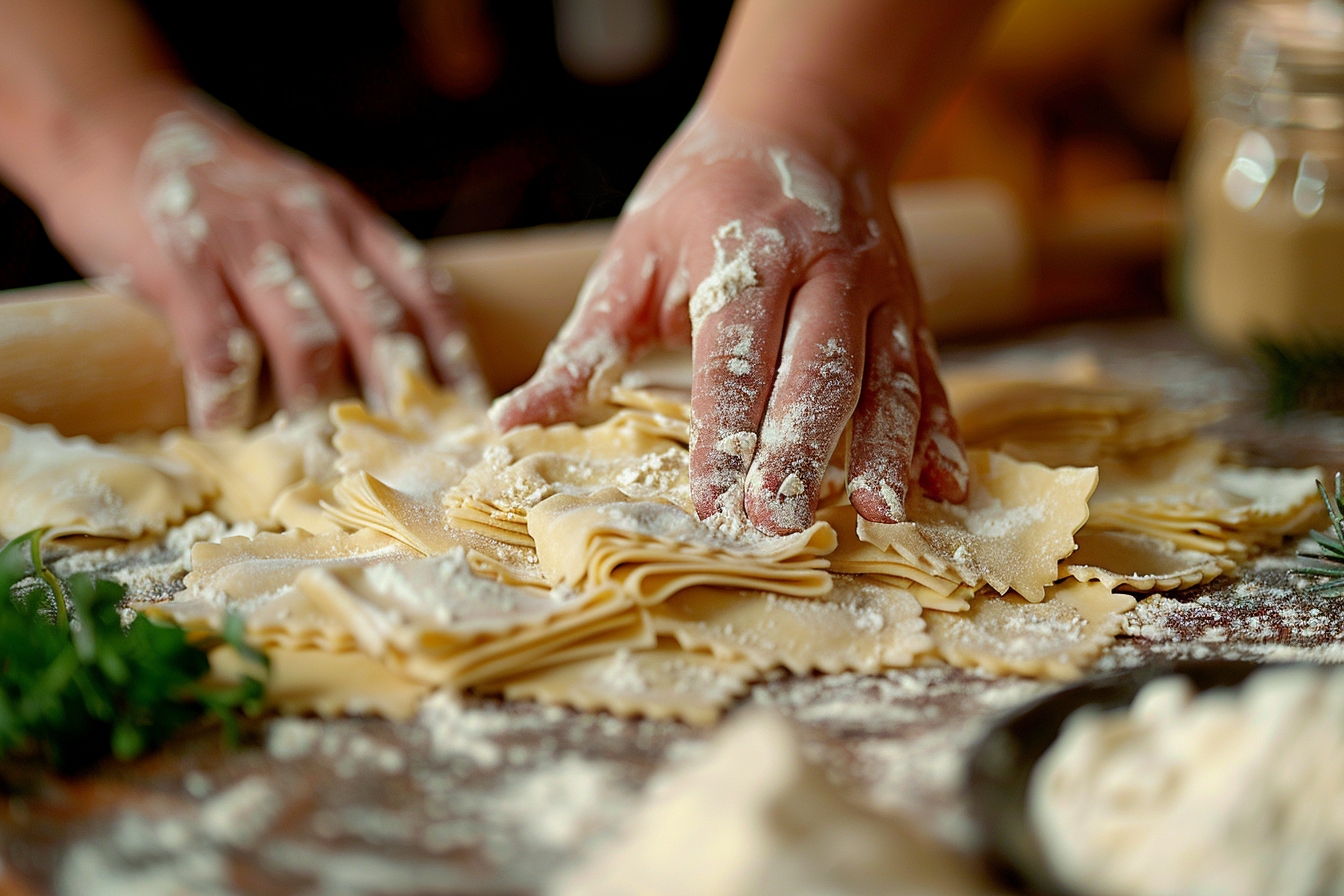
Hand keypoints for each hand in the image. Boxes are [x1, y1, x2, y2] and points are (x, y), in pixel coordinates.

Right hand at [36, 81, 484, 429]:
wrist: (111, 118)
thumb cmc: (216, 182)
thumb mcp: (301, 203)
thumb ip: (342, 261)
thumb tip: (390, 350)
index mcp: (349, 218)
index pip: (425, 290)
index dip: (452, 355)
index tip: (470, 408)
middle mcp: (311, 226)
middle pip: (377, 325)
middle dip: (398, 395)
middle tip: (409, 452)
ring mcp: (247, 241)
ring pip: (308, 340)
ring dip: (314, 402)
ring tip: (316, 448)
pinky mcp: (181, 258)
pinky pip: (218, 342)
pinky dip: (226, 392)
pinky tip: (224, 423)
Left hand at [491, 111, 967, 533]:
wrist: (802, 121)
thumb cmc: (699, 198)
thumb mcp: (632, 254)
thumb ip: (583, 346)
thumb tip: (512, 422)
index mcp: (747, 248)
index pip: (733, 350)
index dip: (723, 429)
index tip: (710, 499)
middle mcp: (826, 266)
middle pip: (816, 369)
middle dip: (799, 450)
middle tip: (780, 522)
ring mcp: (879, 289)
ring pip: (886, 377)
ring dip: (883, 451)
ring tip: (878, 516)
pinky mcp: (910, 310)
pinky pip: (930, 376)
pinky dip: (940, 433)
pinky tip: (947, 487)